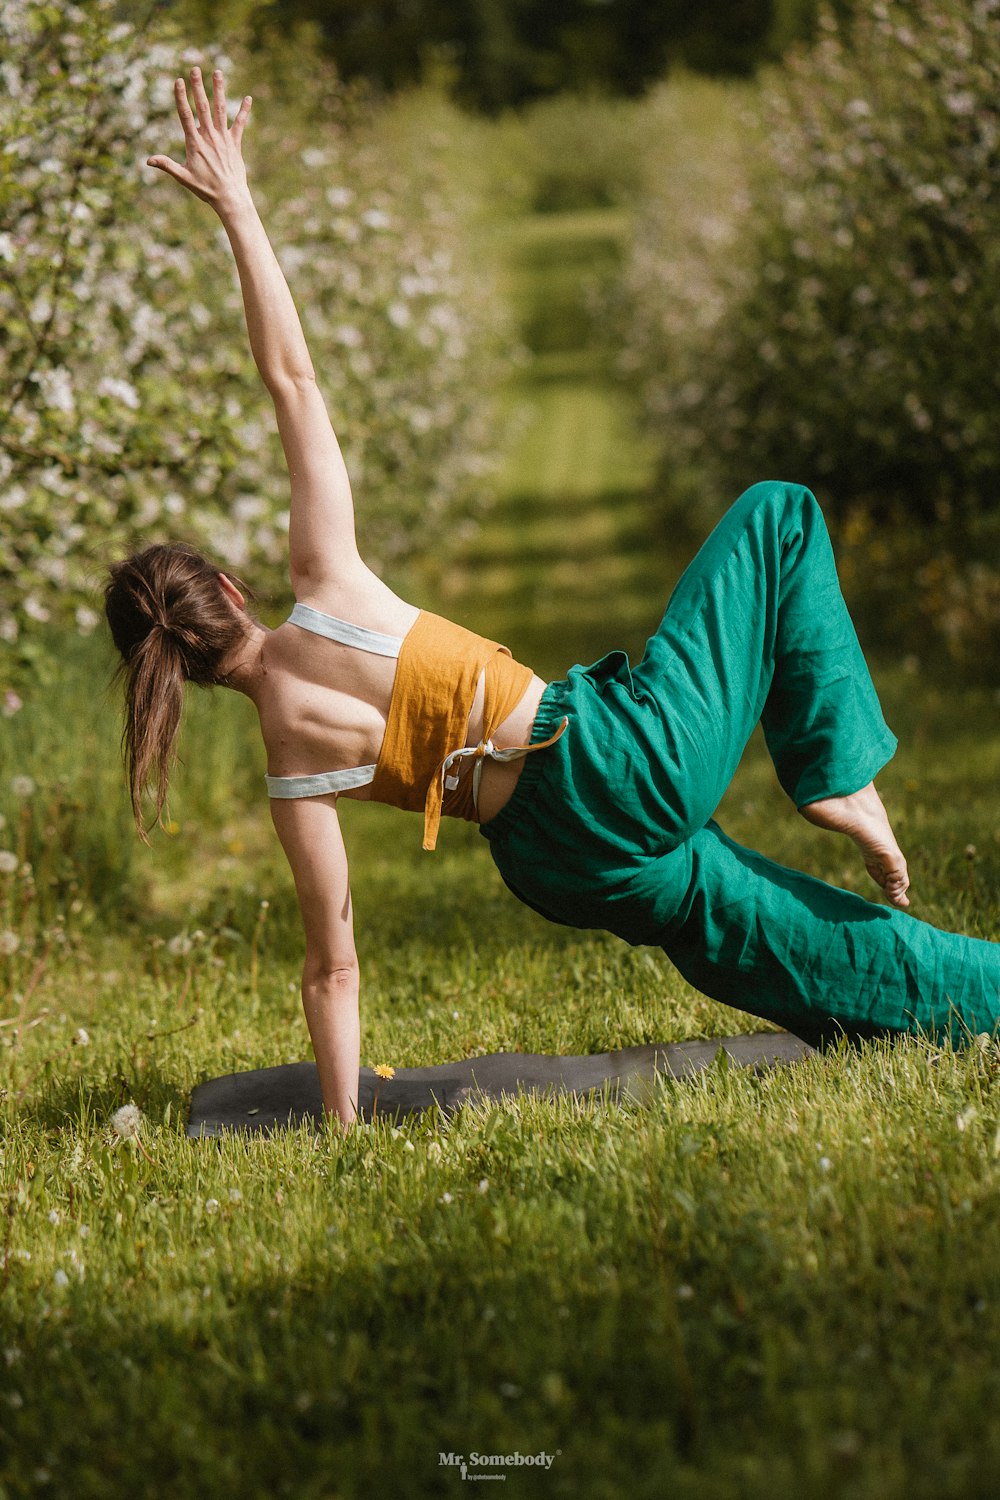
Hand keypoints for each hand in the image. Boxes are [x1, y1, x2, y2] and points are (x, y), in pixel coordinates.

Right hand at [147, 67, 252, 215]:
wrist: (229, 197)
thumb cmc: (205, 189)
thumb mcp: (183, 177)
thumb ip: (166, 165)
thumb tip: (147, 160)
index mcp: (195, 143)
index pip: (185, 115)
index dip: (181, 97)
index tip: (178, 81)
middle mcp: (209, 137)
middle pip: (203, 107)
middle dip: (198, 87)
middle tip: (195, 68)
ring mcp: (223, 139)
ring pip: (221, 110)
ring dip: (219, 90)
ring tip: (217, 72)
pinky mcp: (235, 144)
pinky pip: (240, 124)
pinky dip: (244, 111)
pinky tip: (248, 98)